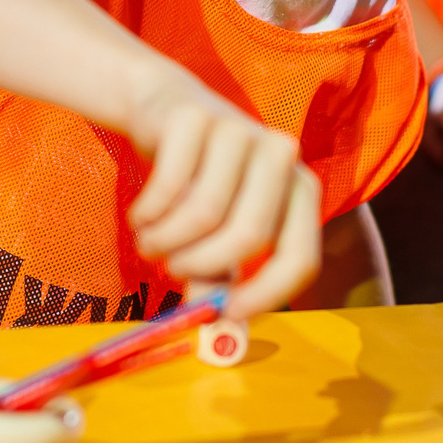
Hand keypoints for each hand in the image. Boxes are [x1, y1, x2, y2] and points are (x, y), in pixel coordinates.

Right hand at [123, 70, 321, 319]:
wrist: (166, 112)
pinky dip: (147, 212)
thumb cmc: (199, 182)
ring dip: (165, 241)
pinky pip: (169, 183)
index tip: (224, 315)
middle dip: (200, 265)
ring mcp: (240, 131)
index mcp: (300, 191)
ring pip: (204, 212)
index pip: (300, 256)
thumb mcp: (216, 234)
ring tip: (150, 243)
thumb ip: (219, 278)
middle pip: (249, 235)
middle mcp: (281, 157)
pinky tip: (142, 215)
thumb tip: (216, 330)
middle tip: (170, 269)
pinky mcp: (196, 117)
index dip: (265, 294)